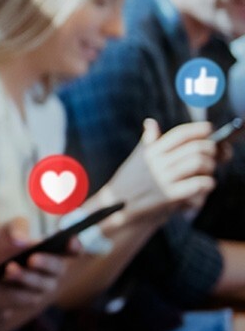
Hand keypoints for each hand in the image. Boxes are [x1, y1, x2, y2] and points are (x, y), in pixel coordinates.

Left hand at [0, 217, 72, 330]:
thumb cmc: (3, 251)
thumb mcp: (6, 232)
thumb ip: (16, 227)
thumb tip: (22, 239)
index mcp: (52, 255)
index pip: (71, 252)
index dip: (74, 247)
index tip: (70, 240)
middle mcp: (49, 275)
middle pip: (56, 270)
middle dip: (46, 263)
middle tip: (32, 258)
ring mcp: (36, 292)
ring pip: (35, 288)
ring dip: (22, 278)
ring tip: (9, 268)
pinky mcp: (16, 302)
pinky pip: (7, 296)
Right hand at [100, 119, 214, 218]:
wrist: (116, 207)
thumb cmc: (130, 182)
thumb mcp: (137, 159)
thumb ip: (149, 142)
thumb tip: (151, 122)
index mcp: (151, 151)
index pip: (180, 134)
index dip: (198, 129)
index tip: (209, 129)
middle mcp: (157, 162)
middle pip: (195, 147)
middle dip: (211, 149)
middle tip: (213, 154)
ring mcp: (163, 179)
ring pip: (199, 163)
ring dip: (210, 166)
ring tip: (208, 171)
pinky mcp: (169, 196)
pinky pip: (197, 184)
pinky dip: (207, 183)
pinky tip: (205, 185)